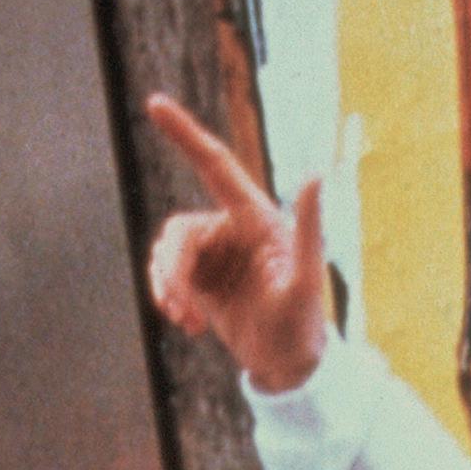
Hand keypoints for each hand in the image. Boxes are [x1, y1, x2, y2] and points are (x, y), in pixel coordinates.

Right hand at [143, 93, 327, 391]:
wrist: (289, 366)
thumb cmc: (304, 323)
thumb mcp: (307, 279)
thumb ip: (310, 227)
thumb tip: (317, 173)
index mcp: (255, 217)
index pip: (214, 164)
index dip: (184, 133)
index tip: (153, 102)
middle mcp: (231, 227)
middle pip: (179, 230)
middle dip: (173, 271)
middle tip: (182, 311)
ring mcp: (213, 253)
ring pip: (166, 253)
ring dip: (167, 287)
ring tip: (186, 322)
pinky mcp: (200, 278)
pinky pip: (166, 275)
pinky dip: (167, 297)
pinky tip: (187, 325)